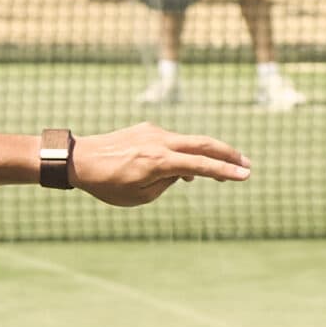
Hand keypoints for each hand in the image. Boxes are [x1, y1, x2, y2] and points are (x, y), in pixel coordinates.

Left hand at [72, 123, 250, 206]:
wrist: (78, 159)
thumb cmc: (106, 184)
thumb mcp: (139, 196)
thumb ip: (166, 184)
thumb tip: (183, 173)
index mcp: (159, 161)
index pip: (200, 166)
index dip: (225, 171)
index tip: (245, 175)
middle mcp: (160, 142)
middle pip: (204, 144)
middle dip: (228, 154)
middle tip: (247, 164)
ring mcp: (153, 132)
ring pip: (188, 142)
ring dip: (205, 156)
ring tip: (220, 171)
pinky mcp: (146, 129)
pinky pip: (172, 141)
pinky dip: (183, 153)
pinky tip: (185, 170)